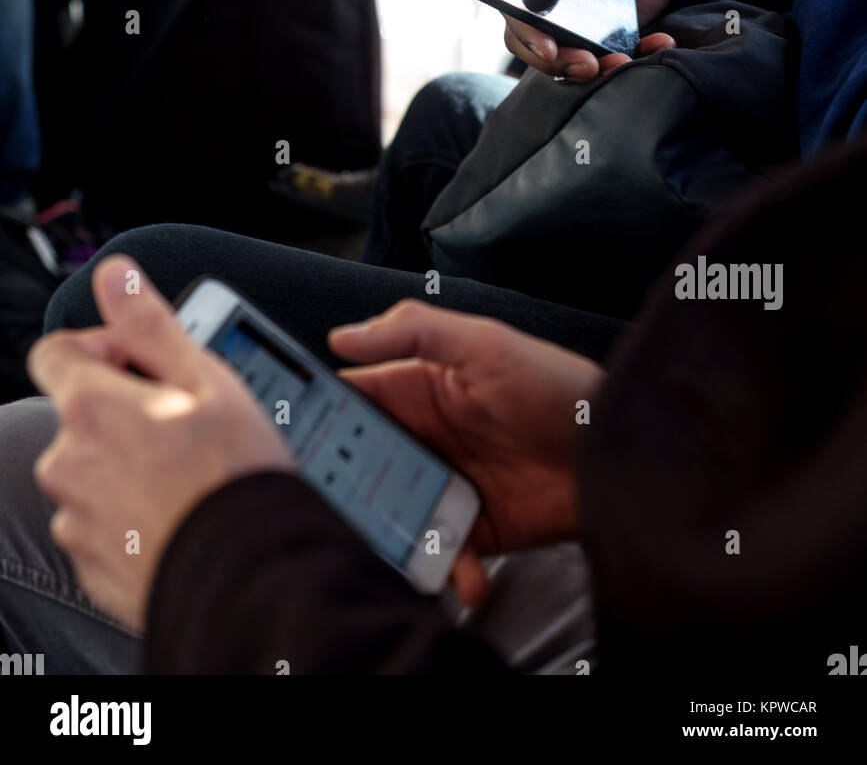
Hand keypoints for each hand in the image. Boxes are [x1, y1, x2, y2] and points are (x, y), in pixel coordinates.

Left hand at [29, 257, 294, 631]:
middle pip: (79, 414)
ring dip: (128, 463)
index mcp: (90, 410)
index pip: (55, 351)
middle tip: (186, 421)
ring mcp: (75, 518)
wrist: (245, 579)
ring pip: (92, 470)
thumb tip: (115, 276)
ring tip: (189, 474)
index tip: (141, 362)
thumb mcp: (205, 379)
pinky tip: (178, 512)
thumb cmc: (232, 478)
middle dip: (125, 409)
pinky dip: (131, 512)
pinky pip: (102, 521)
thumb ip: (150, 324)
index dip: (99, 346)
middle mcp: (67, 463)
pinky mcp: (90, 563)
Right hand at [330, 301, 604, 605]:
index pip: (350, 401)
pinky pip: (439, 556)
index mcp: (417, 390)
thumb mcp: (487, 343)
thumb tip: (342, 336)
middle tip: (336, 508)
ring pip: (389, 516)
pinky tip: (464, 576)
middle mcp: (423, 440)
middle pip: (358, 467)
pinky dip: (445, 572)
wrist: (618, 454)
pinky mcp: (471, 532)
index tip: (288, 439)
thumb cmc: (557, 386)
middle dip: (343, 490)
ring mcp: (444, 487)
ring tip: (399, 548)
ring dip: (388, 537)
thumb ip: (415, 331)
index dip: (315, 417)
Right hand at [503, 0, 682, 81]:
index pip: (516, 3)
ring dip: (588, 70)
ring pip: (566, 58)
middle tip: (588, 66)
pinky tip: (657, 45)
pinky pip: (607, 58)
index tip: (548, 48)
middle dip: (556, 62)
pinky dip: (629, 60)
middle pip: (534, 42)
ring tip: (620, 63)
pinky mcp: (605, 35)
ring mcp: (578, 21)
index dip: (525, 30)